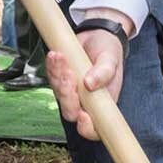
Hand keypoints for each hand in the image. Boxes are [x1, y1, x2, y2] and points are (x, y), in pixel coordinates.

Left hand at [46, 11, 131, 142]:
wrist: (97, 34)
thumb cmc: (108, 51)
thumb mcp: (111, 59)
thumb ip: (104, 72)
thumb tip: (90, 84)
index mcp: (103, 104)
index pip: (95, 129)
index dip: (87, 128)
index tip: (83, 114)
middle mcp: (86, 102)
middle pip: (71, 112)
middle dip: (67, 96)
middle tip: (69, 74)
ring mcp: (72, 92)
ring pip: (59, 95)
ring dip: (58, 77)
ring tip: (62, 57)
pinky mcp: (60, 81)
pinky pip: (52, 79)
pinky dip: (52, 67)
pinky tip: (55, 55)